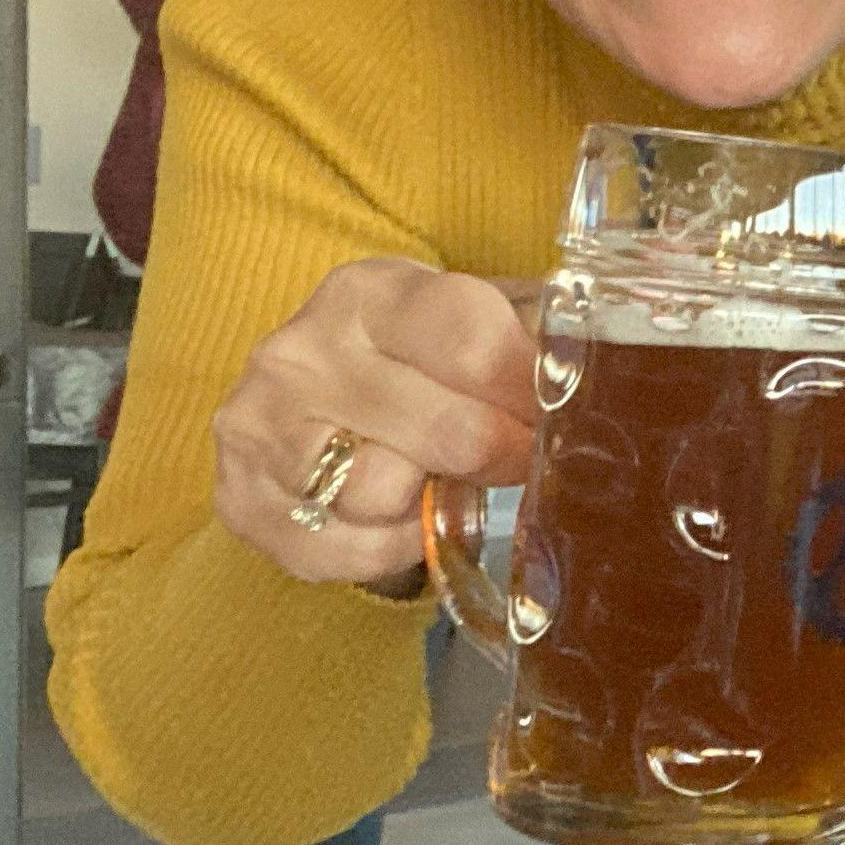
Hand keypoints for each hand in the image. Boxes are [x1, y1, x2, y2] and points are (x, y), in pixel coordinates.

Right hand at [208, 258, 538, 590]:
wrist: (313, 394)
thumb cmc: (418, 358)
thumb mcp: (473, 318)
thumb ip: (535, 336)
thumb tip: (603, 371)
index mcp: (368, 293)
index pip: (475, 346)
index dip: (530, 394)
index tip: (554, 413)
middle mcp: (300, 351)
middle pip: (447, 433)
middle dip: (500, 456)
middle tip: (514, 458)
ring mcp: (259, 426)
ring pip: (385, 495)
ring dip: (430, 499)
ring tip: (436, 476)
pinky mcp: (241, 499)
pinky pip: (348, 551)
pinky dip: (391, 546)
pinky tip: (398, 513)